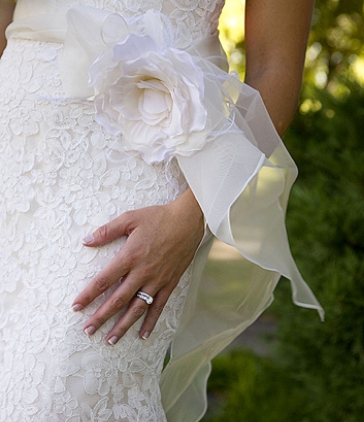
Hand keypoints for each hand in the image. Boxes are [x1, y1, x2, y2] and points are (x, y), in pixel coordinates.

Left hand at [71, 188, 203, 344]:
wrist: (188, 221)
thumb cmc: (158, 218)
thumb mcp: (130, 218)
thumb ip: (107, 231)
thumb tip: (86, 241)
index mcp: (130, 256)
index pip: (104, 280)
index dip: (88, 295)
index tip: (76, 307)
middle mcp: (142, 272)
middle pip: (118, 300)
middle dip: (101, 317)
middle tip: (88, 331)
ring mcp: (157, 280)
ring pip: (137, 308)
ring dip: (123, 325)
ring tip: (110, 340)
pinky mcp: (170, 283)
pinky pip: (159, 306)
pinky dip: (151, 322)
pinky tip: (143, 335)